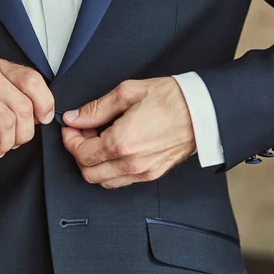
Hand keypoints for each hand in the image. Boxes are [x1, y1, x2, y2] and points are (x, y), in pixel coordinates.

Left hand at [61, 77, 195, 188]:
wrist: (204, 111)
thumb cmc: (171, 99)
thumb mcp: (128, 93)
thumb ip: (96, 108)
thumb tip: (74, 117)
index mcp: (121, 142)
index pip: (81, 153)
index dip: (70, 140)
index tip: (71, 126)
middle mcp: (130, 163)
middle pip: (87, 172)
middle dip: (79, 152)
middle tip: (84, 132)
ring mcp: (142, 172)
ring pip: (103, 181)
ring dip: (93, 163)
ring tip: (99, 139)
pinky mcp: (152, 175)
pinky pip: (120, 181)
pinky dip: (109, 169)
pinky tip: (114, 149)